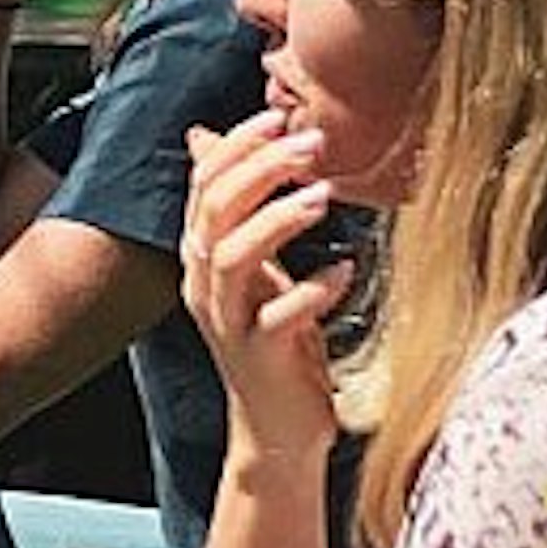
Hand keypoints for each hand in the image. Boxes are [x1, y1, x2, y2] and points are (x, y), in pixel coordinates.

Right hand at [182, 107, 347, 469]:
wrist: (277, 431)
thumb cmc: (275, 342)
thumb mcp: (252, 269)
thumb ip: (238, 211)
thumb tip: (207, 138)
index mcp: (200, 254)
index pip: (205, 182)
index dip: (237, 145)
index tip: (279, 116)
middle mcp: (203, 283)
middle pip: (215, 208)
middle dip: (261, 168)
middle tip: (311, 143)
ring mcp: (227, 321)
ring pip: (232, 254)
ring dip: (278, 219)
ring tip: (324, 195)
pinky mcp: (259, 356)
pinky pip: (279, 316)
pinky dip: (313, 289)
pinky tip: (346, 271)